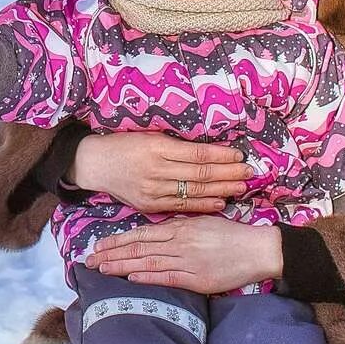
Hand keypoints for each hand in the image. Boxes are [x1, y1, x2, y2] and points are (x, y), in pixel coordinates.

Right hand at [69, 132, 249, 213]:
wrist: (95, 164)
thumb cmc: (123, 145)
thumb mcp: (148, 136)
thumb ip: (176, 145)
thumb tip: (208, 150)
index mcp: (157, 148)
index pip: (197, 154)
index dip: (221, 155)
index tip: (239, 154)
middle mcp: (156, 170)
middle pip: (200, 174)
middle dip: (228, 173)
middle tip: (249, 172)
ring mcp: (153, 190)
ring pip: (194, 192)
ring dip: (221, 190)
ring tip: (241, 187)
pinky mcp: (149, 205)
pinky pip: (182, 207)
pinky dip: (203, 205)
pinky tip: (220, 202)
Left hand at [84, 216, 284, 295]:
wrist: (257, 250)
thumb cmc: (231, 235)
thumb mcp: (202, 222)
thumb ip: (178, 227)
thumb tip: (155, 234)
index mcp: (180, 226)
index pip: (141, 233)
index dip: (117, 239)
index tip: (98, 244)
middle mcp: (179, 242)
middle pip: (138, 247)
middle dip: (111, 254)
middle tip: (89, 260)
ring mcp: (187, 260)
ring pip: (147, 262)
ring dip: (122, 266)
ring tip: (101, 269)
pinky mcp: (197, 279)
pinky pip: (167, 277)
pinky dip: (147, 277)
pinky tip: (130, 278)